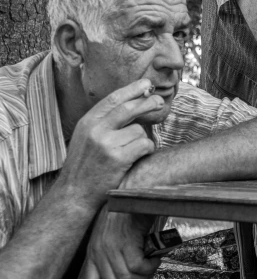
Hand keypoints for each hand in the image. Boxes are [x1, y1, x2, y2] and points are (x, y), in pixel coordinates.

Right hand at [57, 79, 164, 211]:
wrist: (74, 194)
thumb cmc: (85, 165)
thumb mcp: (86, 136)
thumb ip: (104, 120)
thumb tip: (132, 101)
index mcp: (88, 122)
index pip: (114, 99)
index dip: (132, 89)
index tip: (146, 84)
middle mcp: (96, 130)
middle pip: (129, 108)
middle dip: (147, 103)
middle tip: (159, 101)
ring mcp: (106, 144)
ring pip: (139, 130)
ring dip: (142, 138)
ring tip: (133, 150)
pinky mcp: (118, 159)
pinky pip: (144, 145)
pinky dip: (146, 149)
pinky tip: (138, 157)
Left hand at [85, 205, 159, 278]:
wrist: (139, 188)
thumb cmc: (134, 210)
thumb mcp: (119, 234)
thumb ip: (118, 256)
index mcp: (94, 251)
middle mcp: (98, 251)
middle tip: (149, 270)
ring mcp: (109, 247)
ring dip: (146, 273)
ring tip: (154, 259)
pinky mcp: (123, 243)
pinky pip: (139, 267)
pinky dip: (151, 264)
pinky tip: (156, 253)